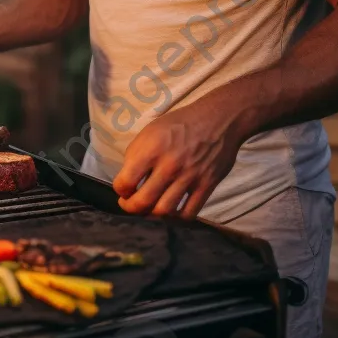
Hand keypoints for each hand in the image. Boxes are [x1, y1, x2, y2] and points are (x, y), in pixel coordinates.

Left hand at [111, 94, 245, 218]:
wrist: (217, 119)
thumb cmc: (179, 124)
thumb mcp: (150, 131)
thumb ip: (136, 155)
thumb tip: (128, 179)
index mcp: (151, 149)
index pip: (125, 182)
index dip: (120, 190)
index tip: (122, 189)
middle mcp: (169, 165)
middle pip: (143, 202)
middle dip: (131, 208)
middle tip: (130, 205)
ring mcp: (189, 177)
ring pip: (164, 211)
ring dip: (152, 215)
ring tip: (149, 209)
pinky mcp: (206, 186)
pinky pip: (188, 213)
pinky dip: (177, 218)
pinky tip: (171, 211)